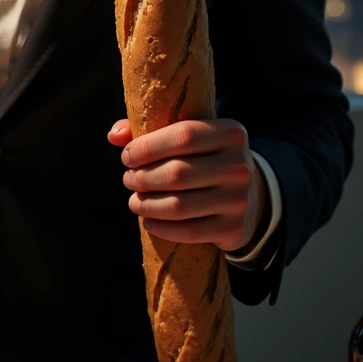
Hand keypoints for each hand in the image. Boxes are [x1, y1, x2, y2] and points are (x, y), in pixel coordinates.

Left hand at [106, 117, 267, 251]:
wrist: (248, 197)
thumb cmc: (205, 159)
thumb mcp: (189, 138)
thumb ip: (150, 129)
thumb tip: (114, 135)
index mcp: (230, 133)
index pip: (184, 135)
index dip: (148, 146)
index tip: (127, 156)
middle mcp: (240, 165)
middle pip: (177, 173)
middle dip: (142, 178)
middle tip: (128, 180)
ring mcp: (240, 199)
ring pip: (179, 206)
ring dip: (146, 205)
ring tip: (134, 201)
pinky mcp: (234, 228)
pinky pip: (189, 231)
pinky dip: (162, 228)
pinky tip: (149, 222)